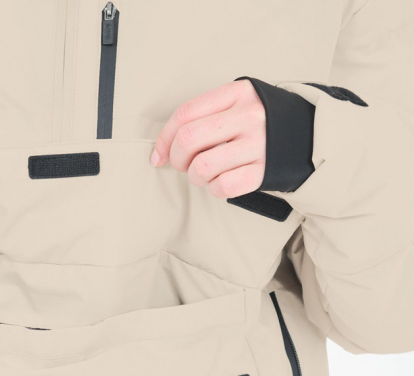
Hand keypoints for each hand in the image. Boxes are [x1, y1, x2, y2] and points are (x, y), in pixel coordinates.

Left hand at [150, 79, 265, 199]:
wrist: (311, 135)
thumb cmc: (264, 122)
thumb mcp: (241, 102)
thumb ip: (207, 114)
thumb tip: (164, 147)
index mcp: (237, 93)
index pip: (185, 114)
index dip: (164, 138)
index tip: (158, 155)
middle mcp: (248, 116)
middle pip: (189, 140)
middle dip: (177, 159)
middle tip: (183, 165)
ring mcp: (257, 145)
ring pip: (202, 168)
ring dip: (196, 177)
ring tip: (206, 173)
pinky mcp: (263, 172)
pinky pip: (222, 187)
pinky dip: (215, 189)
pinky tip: (222, 181)